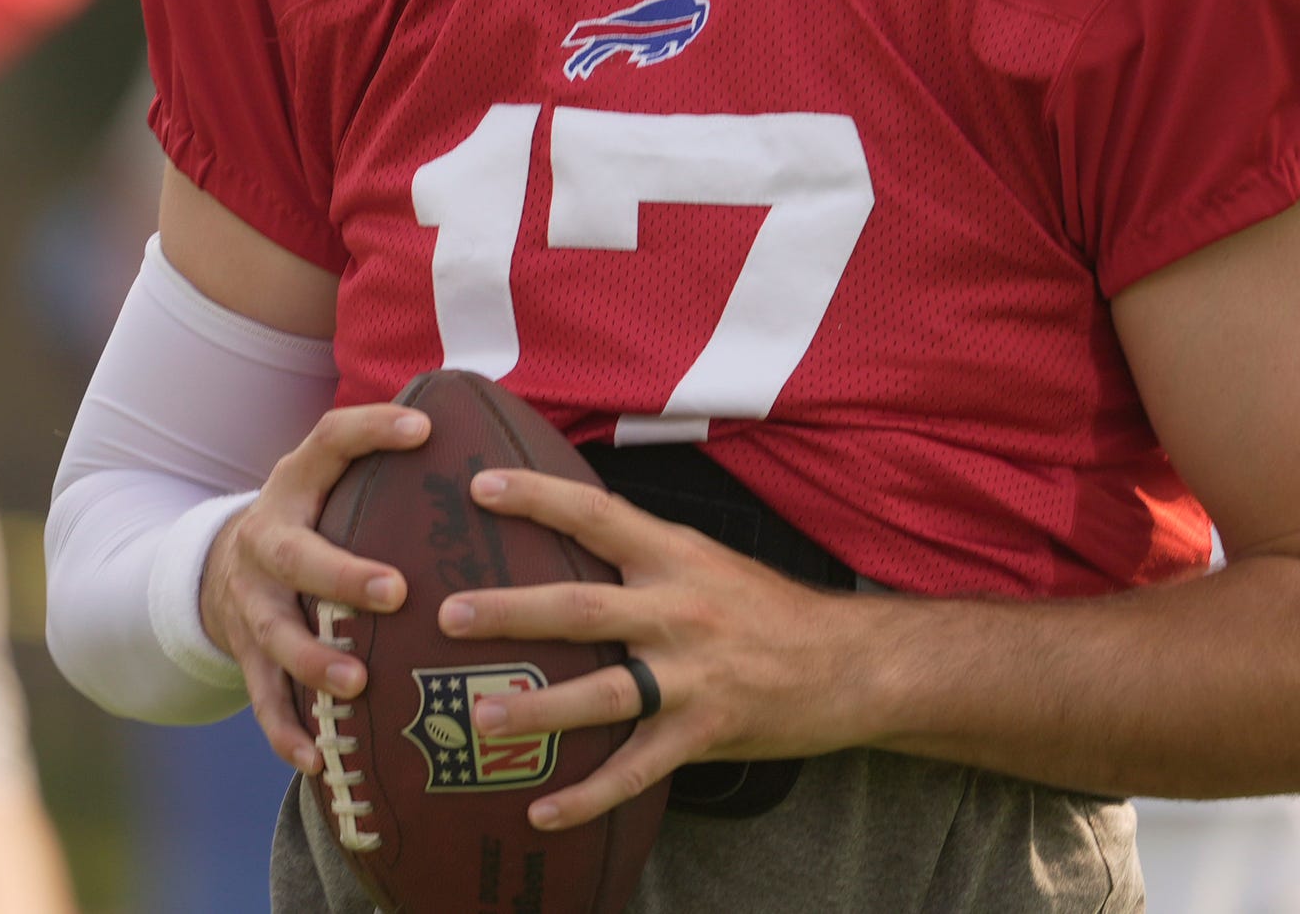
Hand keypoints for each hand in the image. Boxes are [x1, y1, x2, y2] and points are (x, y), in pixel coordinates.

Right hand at [202, 403, 432, 770]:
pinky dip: (287, 731)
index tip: (425, 428)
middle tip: (396, 591)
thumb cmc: (317, 521)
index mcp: (296, 485)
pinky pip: (263, 698)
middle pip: (295, 554)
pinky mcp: (245, 655)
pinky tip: (318, 759)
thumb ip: (397, 468)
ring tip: (357, 682)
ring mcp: (250, 600)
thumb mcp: (335, 480)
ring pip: (274, 633)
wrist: (219, 569)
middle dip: (343, 574)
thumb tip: (502, 447)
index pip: (330, 440)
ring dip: (314, 660)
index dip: (371, 431)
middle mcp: (266, 539)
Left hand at [437, 468, 869, 830]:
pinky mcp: (704, 732)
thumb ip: (648, 553)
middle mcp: (680, 610)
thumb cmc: (772, 611)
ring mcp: (692, 675)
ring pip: (602, 693)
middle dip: (512, 611)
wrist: (851, 663)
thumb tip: (575, 534)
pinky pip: (635, 769)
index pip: (597, 514)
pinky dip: (586, 796)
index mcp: (678, 556)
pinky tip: (539, 812)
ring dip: (537, 707)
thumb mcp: (711, 562)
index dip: (537, 496)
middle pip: (582, 607)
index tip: (478, 486)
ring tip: (481, 715)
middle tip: (448, 614)